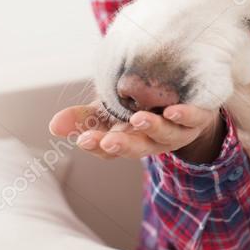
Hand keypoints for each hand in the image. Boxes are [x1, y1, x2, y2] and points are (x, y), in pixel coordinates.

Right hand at [48, 100, 224, 162]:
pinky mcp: (196, 118)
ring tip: (138, 119)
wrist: (188, 100)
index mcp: (128, 140)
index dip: (96, 145)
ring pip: (164, 134)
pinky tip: (173, 110)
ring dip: (151, 127)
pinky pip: (192, 118)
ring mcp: (176, 131)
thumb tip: (52, 126)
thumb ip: (84, 118)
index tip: (84, 139)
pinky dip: (184, 115)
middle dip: (121, 144)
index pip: (108, 148)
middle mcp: (152, 141)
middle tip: (107, 140)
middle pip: (136, 147)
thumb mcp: (111, 111)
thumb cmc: (142, 106)